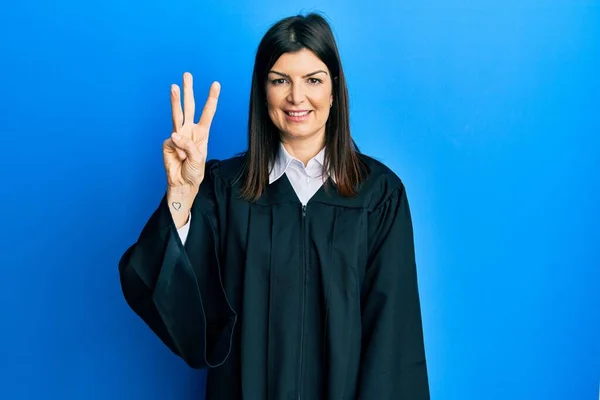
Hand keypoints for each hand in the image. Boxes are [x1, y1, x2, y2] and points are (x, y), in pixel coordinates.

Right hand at [163, 72, 219, 189]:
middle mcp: (189, 130)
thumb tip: (173, 134)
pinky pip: (172, 142)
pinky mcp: (168, 143)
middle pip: (189, 107)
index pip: (207, 112)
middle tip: (187, 74)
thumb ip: (187, 145)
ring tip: (174, 86)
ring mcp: (178, 135)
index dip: (211, 98)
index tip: (215, 84)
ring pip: (176, 114)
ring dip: (175, 100)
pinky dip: (177, 151)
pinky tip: (178, 158)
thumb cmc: (194, 171)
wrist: (182, 183)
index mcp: (202, 132)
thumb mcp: (198, 158)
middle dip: (188, 91)